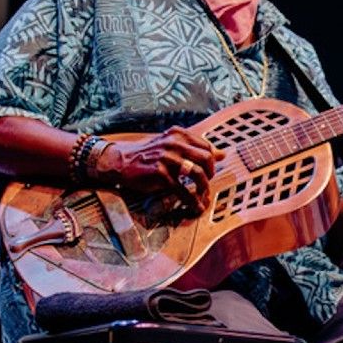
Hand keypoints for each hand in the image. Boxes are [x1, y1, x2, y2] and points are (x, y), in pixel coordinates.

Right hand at [100, 126, 223, 211]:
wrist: (120, 161)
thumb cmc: (147, 154)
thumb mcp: (171, 145)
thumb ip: (195, 148)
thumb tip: (222, 154)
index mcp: (178, 135)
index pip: (207, 147)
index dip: (212, 162)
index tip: (209, 172)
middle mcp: (174, 143)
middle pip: (206, 158)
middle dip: (210, 174)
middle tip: (206, 184)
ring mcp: (167, 158)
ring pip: (197, 173)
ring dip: (203, 188)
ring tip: (202, 196)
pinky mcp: (160, 174)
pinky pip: (183, 189)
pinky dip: (192, 201)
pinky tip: (194, 207)